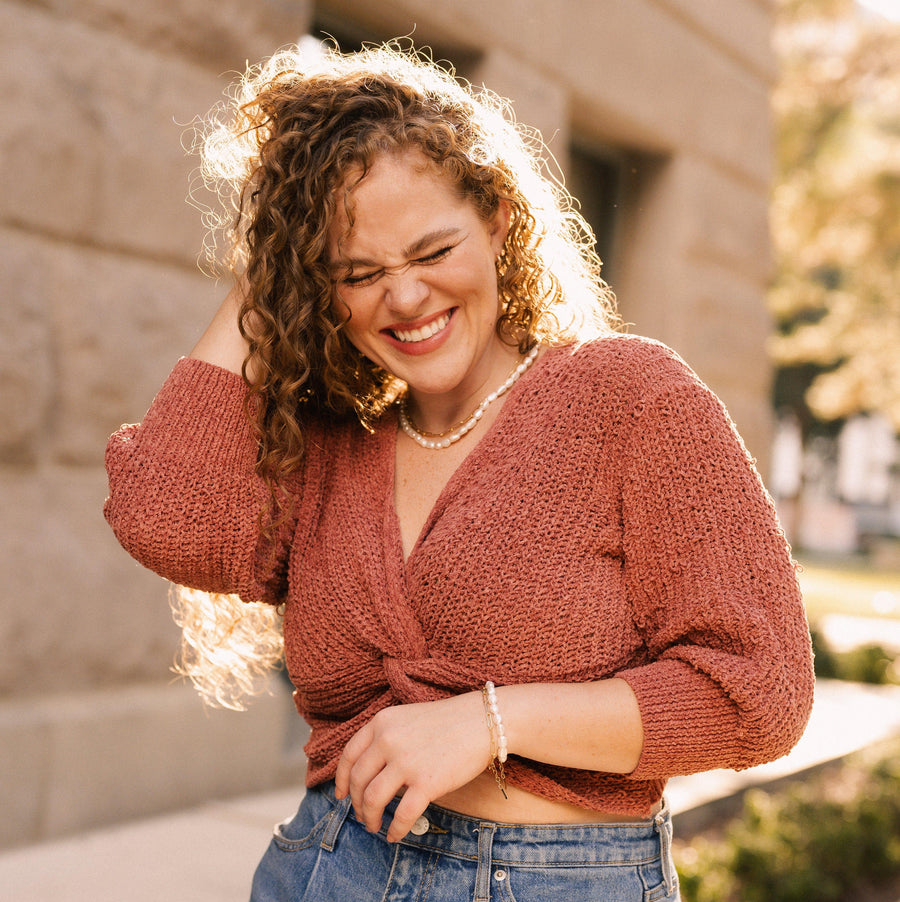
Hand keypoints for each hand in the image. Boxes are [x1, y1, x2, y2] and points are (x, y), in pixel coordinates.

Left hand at [334, 691, 488, 841]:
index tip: (341, 795)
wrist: (483, 721)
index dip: (341, 779)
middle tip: (362, 816)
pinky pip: (402, 815)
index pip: (349, 755)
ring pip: (372, 799)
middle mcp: (388, 741)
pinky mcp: (426, 783)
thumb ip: (387, 738)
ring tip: (374, 827)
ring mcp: (406, 762)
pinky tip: (395, 835)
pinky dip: (395, 829)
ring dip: (370, 818)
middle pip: (357, 780)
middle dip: (356, 804)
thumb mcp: (408, 718)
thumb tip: (371, 773)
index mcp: (382, 723)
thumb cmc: (448, 721)